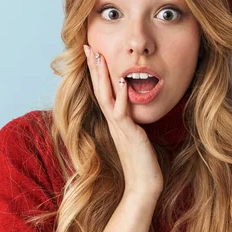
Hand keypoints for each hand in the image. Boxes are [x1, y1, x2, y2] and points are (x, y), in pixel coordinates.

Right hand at [84, 44, 163, 197]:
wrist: (144, 185)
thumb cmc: (143, 162)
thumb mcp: (136, 135)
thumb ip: (132, 121)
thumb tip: (134, 107)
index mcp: (114, 120)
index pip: (103, 91)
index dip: (97, 73)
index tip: (93, 53)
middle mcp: (113, 121)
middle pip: (99, 89)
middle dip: (94, 67)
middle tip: (88, 47)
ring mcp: (119, 127)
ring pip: (106, 97)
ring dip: (102, 76)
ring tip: (98, 56)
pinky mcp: (129, 134)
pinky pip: (122, 112)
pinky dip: (122, 96)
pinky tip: (124, 81)